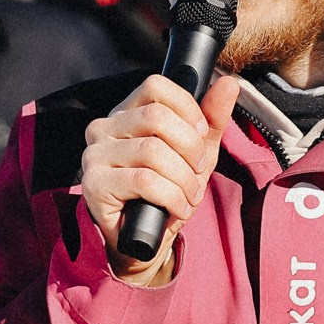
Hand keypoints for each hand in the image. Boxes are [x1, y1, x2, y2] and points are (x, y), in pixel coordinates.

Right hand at [79, 72, 238, 285]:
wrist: (146, 240)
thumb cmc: (168, 190)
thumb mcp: (197, 152)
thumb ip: (212, 118)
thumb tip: (229, 83)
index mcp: (126, 113)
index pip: (155, 86)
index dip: (187, 108)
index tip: (200, 134)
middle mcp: (103, 128)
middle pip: (157, 117)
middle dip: (190, 148)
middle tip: (197, 171)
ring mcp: (94, 155)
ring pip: (153, 151)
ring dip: (184, 179)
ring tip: (189, 196)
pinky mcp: (94, 185)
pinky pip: (144, 181)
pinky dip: (172, 198)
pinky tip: (176, 210)